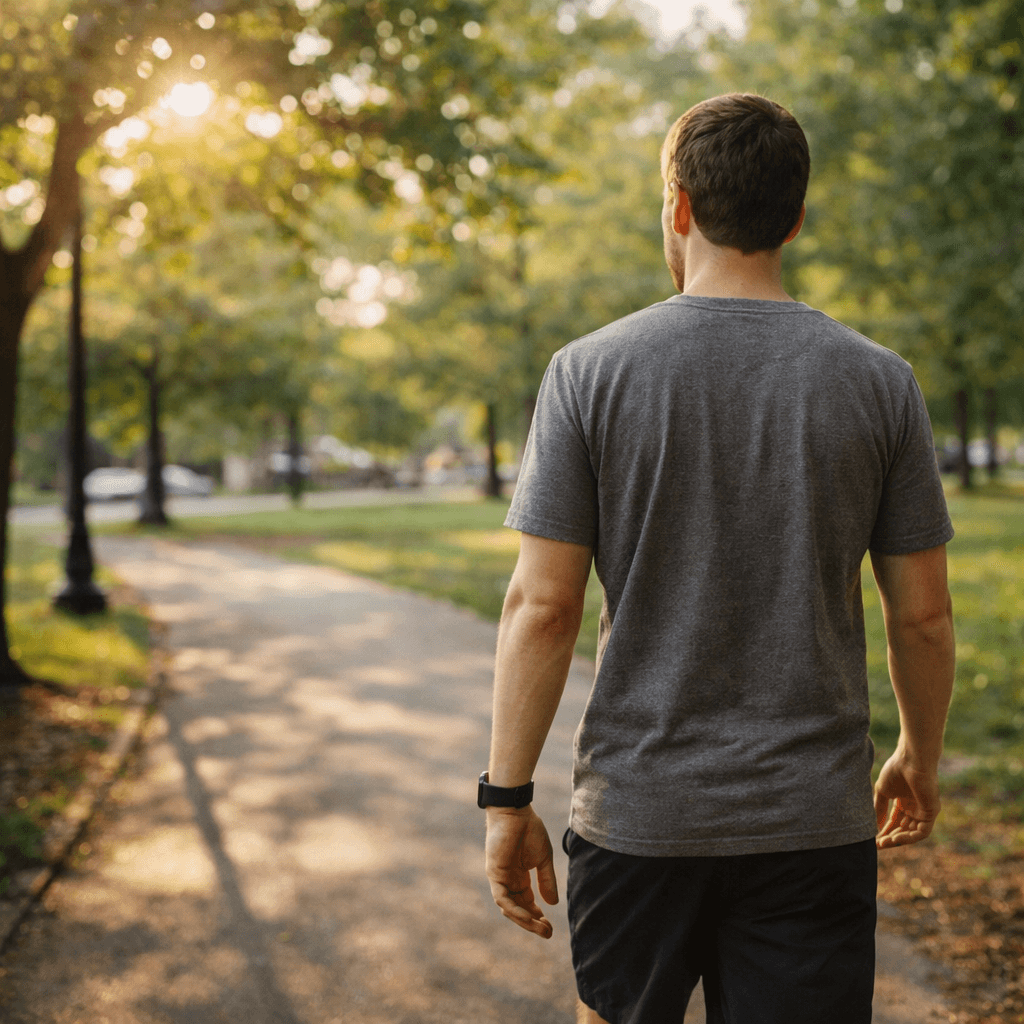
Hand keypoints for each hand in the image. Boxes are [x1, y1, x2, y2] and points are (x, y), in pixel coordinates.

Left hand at [485, 806, 557, 938]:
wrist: (515, 811)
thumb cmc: (529, 830)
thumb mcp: (543, 859)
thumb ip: (547, 880)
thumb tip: (553, 904)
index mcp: (519, 876)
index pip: (526, 902)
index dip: (537, 915)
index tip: (550, 926)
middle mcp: (508, 880)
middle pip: (518, 908)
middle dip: (532, 923)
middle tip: (548, 933)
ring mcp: (500, 878)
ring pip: (509, 907)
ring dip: (524, 920)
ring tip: (541, 929)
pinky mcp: (494, 873)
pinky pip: (502, 898)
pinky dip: (514, 909)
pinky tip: (527, 916)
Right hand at [874, 750, 941, 848]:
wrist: (910, 760)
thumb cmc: (896, 770)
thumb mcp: (883, 791)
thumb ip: (879, 808)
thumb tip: (875, 824)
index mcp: (904, 801)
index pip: (895, 821)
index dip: (885, 830)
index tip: (874, 839)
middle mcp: (915, 807)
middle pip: (903, 829)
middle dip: (890, 837)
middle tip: (878, 844)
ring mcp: (924, 810)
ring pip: (912, 833)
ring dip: (898, 839)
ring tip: (884, 842)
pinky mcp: (931, 812)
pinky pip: (921, 832)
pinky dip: (909, 837)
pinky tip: (896, 838)